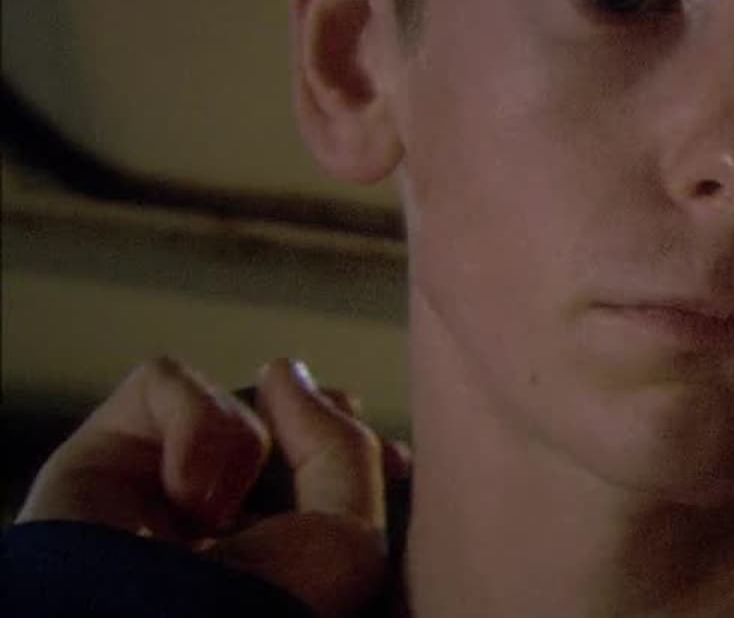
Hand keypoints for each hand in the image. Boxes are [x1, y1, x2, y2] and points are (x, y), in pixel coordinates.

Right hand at [16, 357, 390, 617]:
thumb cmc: (263, 609)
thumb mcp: (349, 538)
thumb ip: (342, 447)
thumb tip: (286, 371)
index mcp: (277, 558)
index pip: (325, 473)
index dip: (363, 447)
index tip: (402, 462)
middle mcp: (217, 525)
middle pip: (281, 421)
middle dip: (312, 415)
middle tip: (336, 423)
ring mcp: (155, 490)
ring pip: (231, 399)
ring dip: (245, 441)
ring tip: (219, 514)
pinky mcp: (100, 458)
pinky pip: (165, 382)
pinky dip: (193, 423)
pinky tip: (186, 497)